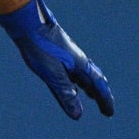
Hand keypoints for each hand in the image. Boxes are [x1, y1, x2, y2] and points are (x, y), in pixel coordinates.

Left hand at [0, 0, 113, 119]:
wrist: (29, 23)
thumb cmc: (41, 48)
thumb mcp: (53, 75)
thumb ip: (65, 94)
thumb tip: (77, 115)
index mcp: (81, 65)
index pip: (98, 86)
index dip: (105, 100)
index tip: (109, 113)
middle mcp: (78, 60)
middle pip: (93, 80)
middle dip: (99, 95)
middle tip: (105, 108)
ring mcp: (68, 56)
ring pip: (83, 75)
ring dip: (88, 86)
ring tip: (91, 95)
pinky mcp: (58, 53)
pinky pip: (72, 70)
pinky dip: (75, 79)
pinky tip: (69, 80)